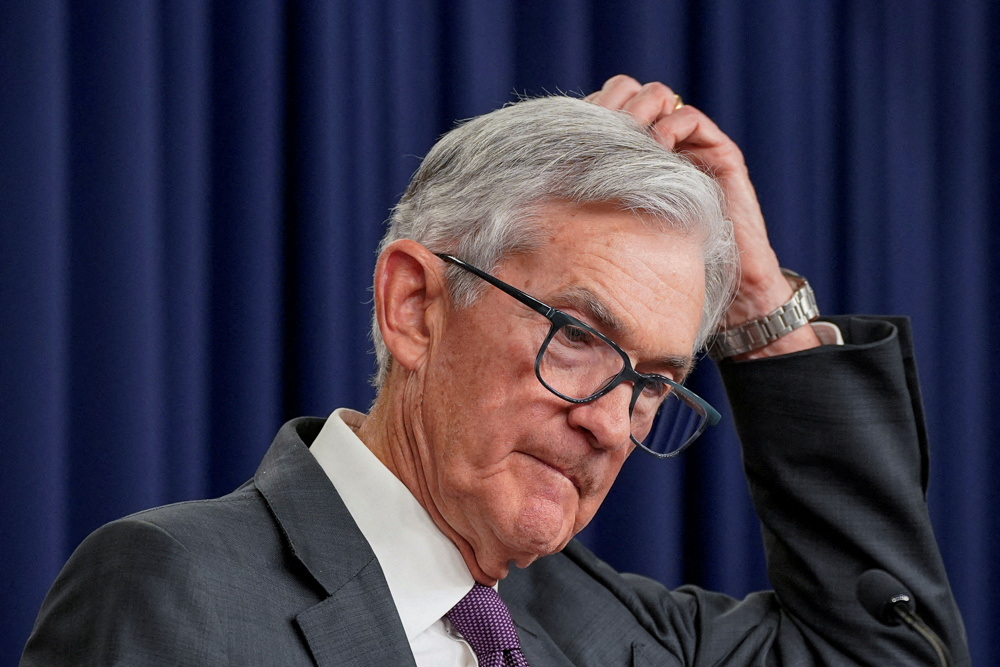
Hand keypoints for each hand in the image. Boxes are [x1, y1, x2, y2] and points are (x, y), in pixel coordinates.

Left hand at [586, 75, 819, 357]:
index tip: (568, 133)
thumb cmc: (664, 269)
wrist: (727, 289)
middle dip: (609, 105)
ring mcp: (690, 146)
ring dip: (637, 111)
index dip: (586, 114)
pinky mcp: (719, 153)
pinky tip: (654, 148)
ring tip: (623, 140)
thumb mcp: (614, 234)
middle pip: (627, 92)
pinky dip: (670, 125)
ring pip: (656, 98)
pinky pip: (690, 119)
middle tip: (594, 131)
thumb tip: (537, 192)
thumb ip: (588, 209)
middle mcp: (660, 144)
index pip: (603, 109)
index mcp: (631, 157)